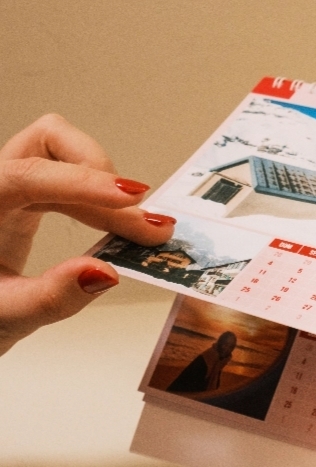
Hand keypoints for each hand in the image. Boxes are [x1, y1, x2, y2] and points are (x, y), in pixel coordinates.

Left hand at [0, 114, 175, 355]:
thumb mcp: (7, 316)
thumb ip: (52, 297)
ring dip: (107, 187)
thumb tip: (105, 272)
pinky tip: (119, 225)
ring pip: (66, 155)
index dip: (83, 181)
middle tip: (149, 229)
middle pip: (52, 149)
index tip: (130, 197)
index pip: (26, 174)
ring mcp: (10, 188)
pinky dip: (100, 198)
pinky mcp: (27, 199)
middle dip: (106, 186)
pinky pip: (70, 177)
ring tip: (138, 228)